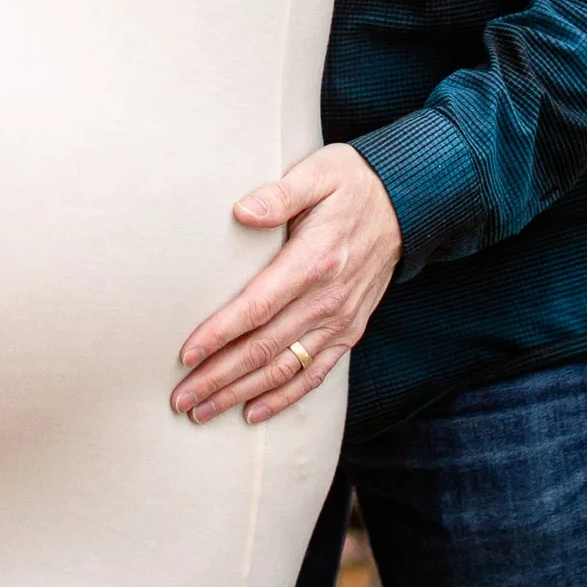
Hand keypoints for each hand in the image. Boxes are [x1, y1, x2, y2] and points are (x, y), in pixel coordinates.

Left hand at [170, 144, 401, 425]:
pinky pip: (314, 374)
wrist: (406, 203)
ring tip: (204, 411)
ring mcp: (340, 320)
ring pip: (284, 369)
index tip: (186, 355)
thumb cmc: (351, 183)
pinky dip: (283, 398)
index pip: (258, 307)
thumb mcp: (318, 174)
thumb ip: (279, 194)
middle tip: (180, 398)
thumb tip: (242, 211)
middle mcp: (328, 299)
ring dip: (241, 394)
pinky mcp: (350, 331)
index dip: (220, 334)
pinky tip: (252, 412)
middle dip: (219, 377)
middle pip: (264, 348)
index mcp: (314, 261)